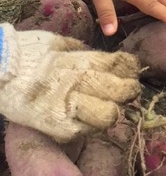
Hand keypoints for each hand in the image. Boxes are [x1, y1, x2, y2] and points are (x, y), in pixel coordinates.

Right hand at [0, 22, 141, 142]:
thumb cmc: (25, 54)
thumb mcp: (56, 44)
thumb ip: (81, 52)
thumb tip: (104, 58)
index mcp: (79, 62)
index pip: (119, 65)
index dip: (130, 70)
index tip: (131, 71)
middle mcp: (77, 84)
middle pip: (121, 92)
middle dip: (128, 92)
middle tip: (125, 92)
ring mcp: (67, 106)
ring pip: (108, 116)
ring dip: (110, 112)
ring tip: (105, 109)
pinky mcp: (56, 125)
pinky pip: (84, 131)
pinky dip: (87, 127)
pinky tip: (83, 121)